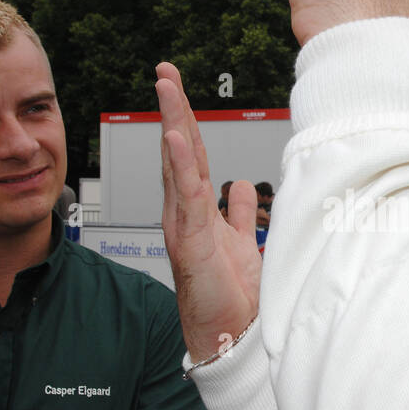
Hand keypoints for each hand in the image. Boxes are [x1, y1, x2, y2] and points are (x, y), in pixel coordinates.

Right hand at [156, 63, 261, 362]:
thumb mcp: (241, 242)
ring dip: (173, 123)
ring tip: (168, 87)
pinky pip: (185, 197)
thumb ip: (239, 212)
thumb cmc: (230, 297)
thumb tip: (242, 184)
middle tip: (166, 70)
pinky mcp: (191, 243)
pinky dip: (179, 165)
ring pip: (177, 164)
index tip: (178, 85)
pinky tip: (174, 136)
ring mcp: (184, 226)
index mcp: (197, 211)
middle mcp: (185, 214)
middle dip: (173, 108)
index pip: (190, 155)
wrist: (228, 339)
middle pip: (178, 150)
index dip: (185, 119)